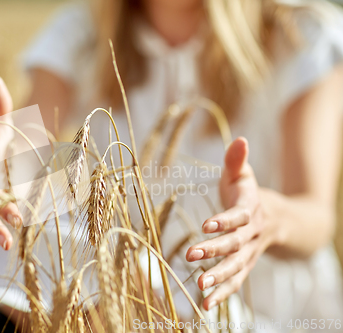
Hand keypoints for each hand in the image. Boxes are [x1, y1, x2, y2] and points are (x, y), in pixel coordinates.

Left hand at [186, 137, 277, 309]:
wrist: (281, 220)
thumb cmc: (251, 194)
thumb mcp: (244, 175)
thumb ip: (237, 160)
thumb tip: (239, 138)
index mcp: (250, 209)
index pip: (238, 216)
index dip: (225, 220)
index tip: (207, 225)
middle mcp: (252, 233)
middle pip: (235, 244)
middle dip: (215, 250)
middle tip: (192, 255)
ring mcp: (250, 252)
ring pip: (238, 267)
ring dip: (220, 277)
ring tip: (200, 287)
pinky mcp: (245, 265)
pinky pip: (237, 282)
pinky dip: (223, 294)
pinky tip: (206, 305)